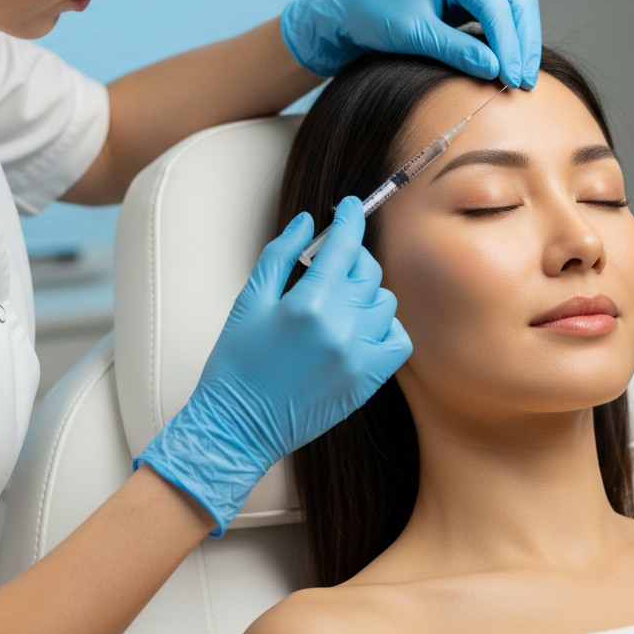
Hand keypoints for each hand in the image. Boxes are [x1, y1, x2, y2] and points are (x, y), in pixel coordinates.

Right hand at [135, 197, 409, 536]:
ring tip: (341, 297)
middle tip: (333, 259)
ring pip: (384, 301)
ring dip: (366, 291)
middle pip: (367, 270)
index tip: (349, 207)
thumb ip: (281, 254)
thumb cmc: (236, 364)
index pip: (343, 246)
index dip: (349, 219)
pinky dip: (385, 326)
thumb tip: (308, 221)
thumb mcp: (249, 300)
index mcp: (308, 303)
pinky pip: (397, 339)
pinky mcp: (367, 382)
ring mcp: (358, 357)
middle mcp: (340, 328)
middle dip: (352, 256)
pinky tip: (361, 325)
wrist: (237, 426)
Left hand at [281, 0, 541, 87]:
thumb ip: (455, 50)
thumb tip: (495, 70)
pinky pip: (504, 19)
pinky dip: (510, 43)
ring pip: (517, 10)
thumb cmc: (376, 16)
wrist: (354, 14)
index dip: (508, 44)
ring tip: (521, 81)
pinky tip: (509, 70)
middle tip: (523, 83)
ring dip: (522, 44)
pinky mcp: (474, 2)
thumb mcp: (414, 35)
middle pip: (518, 2)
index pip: (496, 6)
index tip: (509, 79)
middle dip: (523, 43)